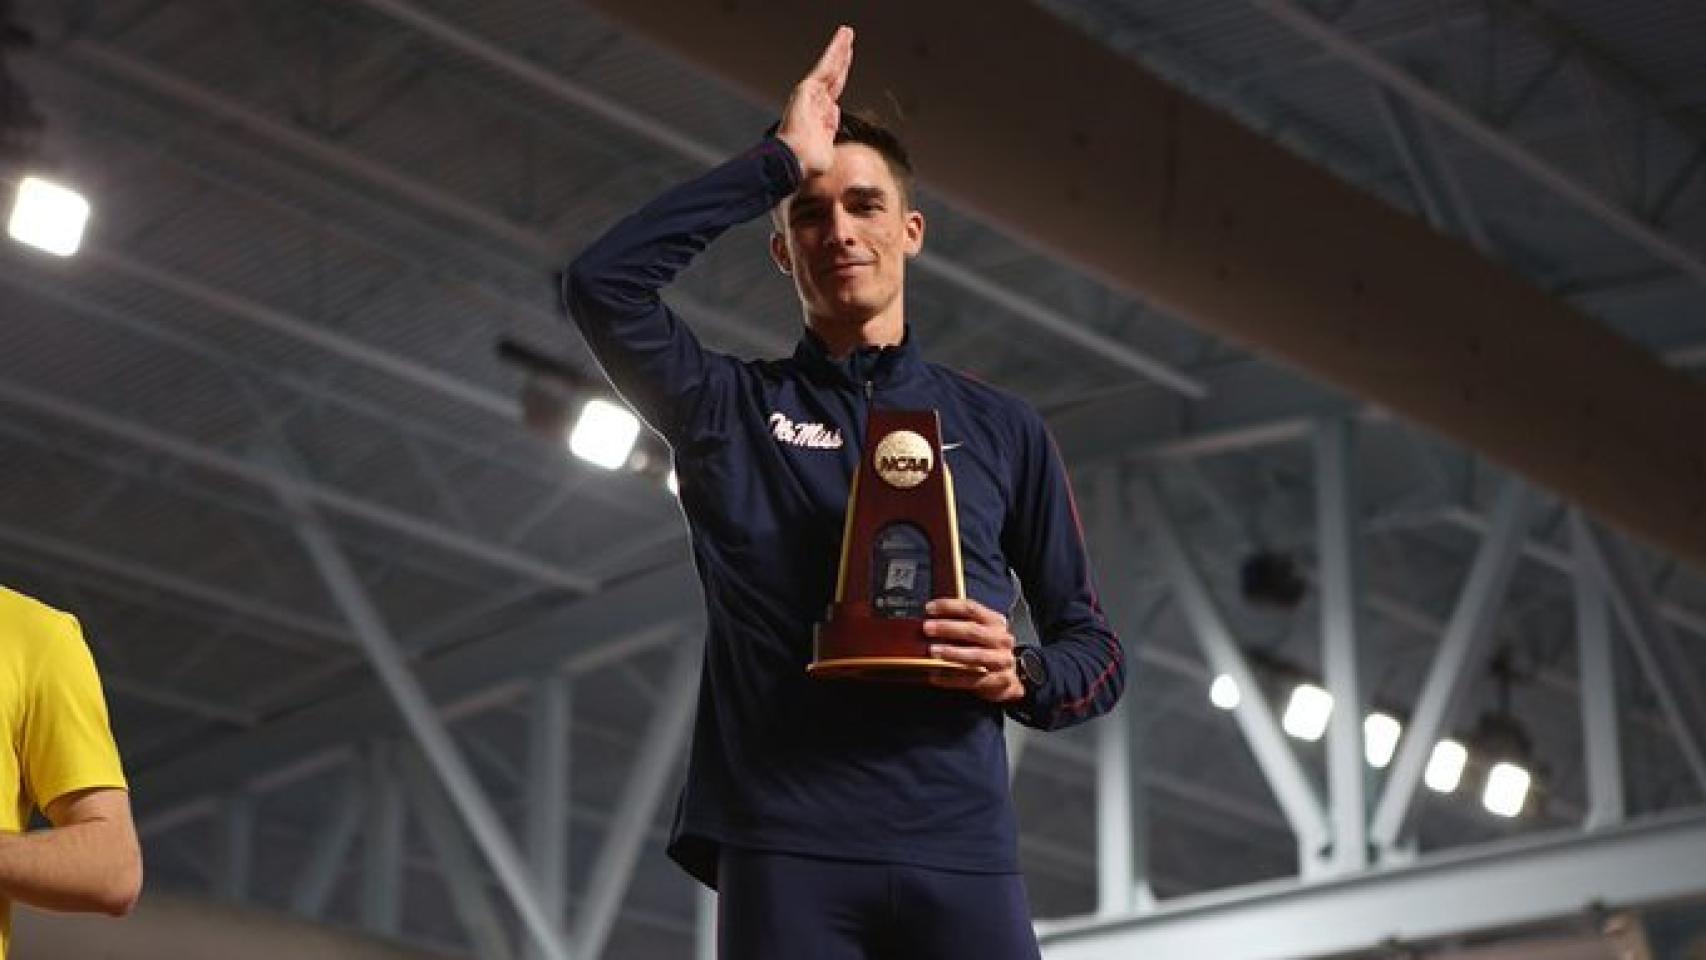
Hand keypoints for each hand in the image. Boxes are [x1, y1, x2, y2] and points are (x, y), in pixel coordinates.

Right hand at [776, 25, 853, 178]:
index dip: (841, 78)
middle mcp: (814, 103)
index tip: (846, 67)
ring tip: (848, 33)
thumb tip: (835, 112)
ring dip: (839, 49)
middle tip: (848, 42)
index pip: (833, 93)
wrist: (795, 161)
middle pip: (833, 76)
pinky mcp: (807, 88)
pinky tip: (843, 39)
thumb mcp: (827, 148)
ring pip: (830, 67)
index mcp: (819, 117)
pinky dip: (834, 51)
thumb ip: (830, 129)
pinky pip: (825, 66)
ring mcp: (810, 94)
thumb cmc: (808, 163)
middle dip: (842, 59)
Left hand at [923, 598, 1024, 703]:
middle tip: (927, 628)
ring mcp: (1002, 661)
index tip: (929, 608)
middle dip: (948, 628)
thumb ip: (958, 624)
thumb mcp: (979, 632)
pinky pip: (972, 680)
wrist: (1008, 677)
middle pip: (973, 630)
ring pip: (976, 655)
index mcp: (995, 622)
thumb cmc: (987, 650)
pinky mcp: (998, 681)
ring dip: (953, 652)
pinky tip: (936, 676)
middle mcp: (1001, 639)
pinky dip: (952, 678)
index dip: (949, 606)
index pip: (971, 608)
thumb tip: (926, 621)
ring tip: (933, 651)